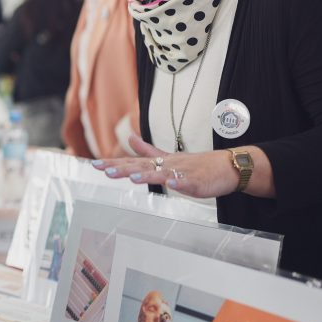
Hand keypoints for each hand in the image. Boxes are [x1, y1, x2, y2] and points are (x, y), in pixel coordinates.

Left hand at [90, 135, 247, 197]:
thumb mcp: (167, 156)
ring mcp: (181, 172)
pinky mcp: (196, 181)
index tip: (95, 164)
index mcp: (160, 162)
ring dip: (148, 175)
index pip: (133, 162)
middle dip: (124, 169)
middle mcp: (167, 165)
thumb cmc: (197, 164)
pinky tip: (171, 183)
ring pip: (163, 173)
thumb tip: (130, 138)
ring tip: (133, 178)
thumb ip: (147, 150)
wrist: (226, 166)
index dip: (115, 163)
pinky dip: (179, 182)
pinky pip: (187, 182)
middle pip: (142, 167)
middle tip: (106, 171)